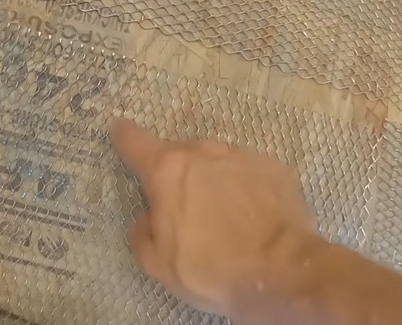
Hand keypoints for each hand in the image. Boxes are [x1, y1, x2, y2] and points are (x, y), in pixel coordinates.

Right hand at [111, 119, 317, 320]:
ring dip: (213, 181)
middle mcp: (203, 153)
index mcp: (168, 171)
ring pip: (217, 163)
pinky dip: (245, 188)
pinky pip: (248, 173)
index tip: (119, 130)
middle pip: (180, 156)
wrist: (282, 271)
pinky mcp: (275, 168)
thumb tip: (148, 220)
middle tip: (184, 210)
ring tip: (223, 217)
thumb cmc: (212, 268)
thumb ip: (143, 234)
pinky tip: (251, 216)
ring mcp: (242, 157)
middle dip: (177, 176)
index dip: (124, 137)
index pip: (135, 143)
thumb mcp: (158, 263)